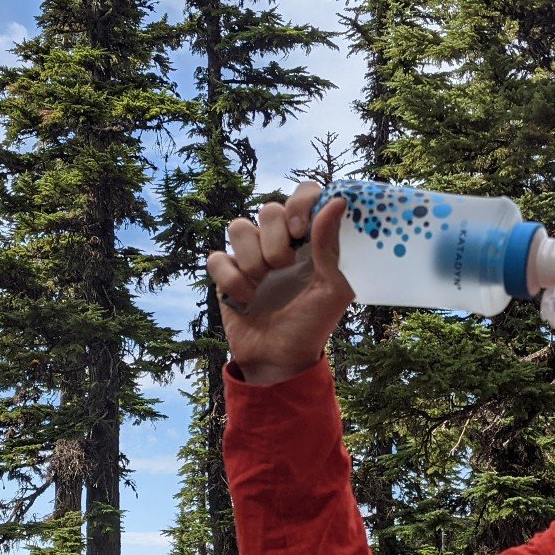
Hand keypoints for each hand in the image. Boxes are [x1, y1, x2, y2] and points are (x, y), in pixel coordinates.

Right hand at [207, 181, 353, 384]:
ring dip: (252, 259)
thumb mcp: (333, 290)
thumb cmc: (312, 325)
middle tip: (285, 267)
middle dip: (275, 240)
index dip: (299, 203)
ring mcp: (251, 256)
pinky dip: (230, 278)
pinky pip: (217, 257)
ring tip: (263, 285)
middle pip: (269, 209)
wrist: (280, 360)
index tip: (300, 231)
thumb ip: (332, 247)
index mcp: (310, 240)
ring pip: (239, 227)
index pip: (304, 195)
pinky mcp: (226, 274)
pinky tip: (244, 298)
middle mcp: (279, 242)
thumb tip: (336, 202)